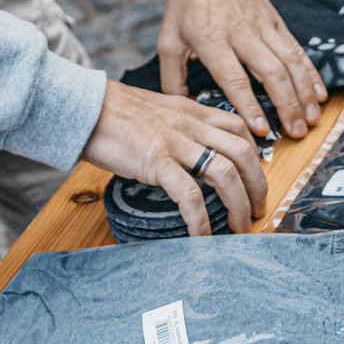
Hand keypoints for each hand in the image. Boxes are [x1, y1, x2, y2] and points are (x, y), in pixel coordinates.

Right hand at [82, 79, 266, 237]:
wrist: (84, 107)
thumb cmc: (115, 113)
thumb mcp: (158, 111)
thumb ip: (180, 126)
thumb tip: (192, 151)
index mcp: (192, 111)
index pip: (239, 128)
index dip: (255, 155)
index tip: (256, 179)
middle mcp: (190, 124)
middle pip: (244, 152)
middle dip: (258, 185)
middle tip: (259, 210)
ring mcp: (175, 142)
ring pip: (225, 172)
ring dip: (239, 204)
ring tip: (240, 227)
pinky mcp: (156, 161)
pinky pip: (189, 194)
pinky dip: (200, 219)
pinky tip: (201, 236)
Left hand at [159, 0, 327, 143]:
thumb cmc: (185, 5)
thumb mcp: (168, 40)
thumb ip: (172, 78)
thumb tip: (182, 109)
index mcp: (212, 41)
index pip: (235, 79)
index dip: (250, 106)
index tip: (262, 130)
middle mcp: (241, 33)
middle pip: (271, 73)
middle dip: (288, 105)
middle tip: (296, 132)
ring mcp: (262, 25)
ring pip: (290, 61)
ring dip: (304, 92)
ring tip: (312, 117)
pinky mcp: (275, 20)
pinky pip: (297, 48)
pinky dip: (310, 72)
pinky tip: (319, 91)